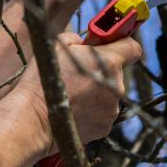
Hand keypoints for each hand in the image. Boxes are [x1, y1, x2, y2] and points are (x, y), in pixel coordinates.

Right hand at [13, 32, 141, 155]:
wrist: (33, 118)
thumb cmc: (42, 80)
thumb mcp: (57, 46)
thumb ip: (78, 40)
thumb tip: (83, 43)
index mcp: (108, 62)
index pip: (132, 47)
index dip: (122, 44)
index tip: (110, 45)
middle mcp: (116, 86)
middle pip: (116, 73)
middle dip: (100, 70)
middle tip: (77, 73)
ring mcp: (112, 109)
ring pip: (108, 94)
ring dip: (95, 92)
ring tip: (70, 95)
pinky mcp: (104, 126)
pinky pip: (101, 113)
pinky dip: (90, 110)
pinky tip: (71, 109)